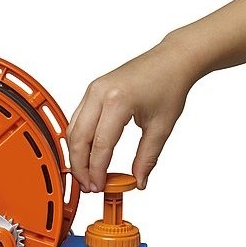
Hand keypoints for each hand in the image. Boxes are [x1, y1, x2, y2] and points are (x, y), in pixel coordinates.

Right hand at [67, 36, 195, 192]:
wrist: (172, 60)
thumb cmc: (169, 85)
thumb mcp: (161, 127)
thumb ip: (147, 158)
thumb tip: (138, 180)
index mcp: (118, 101)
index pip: (100, 145)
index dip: (97, 170)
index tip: (100, 186)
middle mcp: (100, 93)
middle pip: (78, 139)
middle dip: (80, 166)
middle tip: (89, 186)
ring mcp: (93, 90)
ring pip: (73, 129)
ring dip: (76, 154)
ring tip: (86, 174)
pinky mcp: (92, 90)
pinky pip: (77, 119)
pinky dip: (79, 139)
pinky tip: (87, 154)